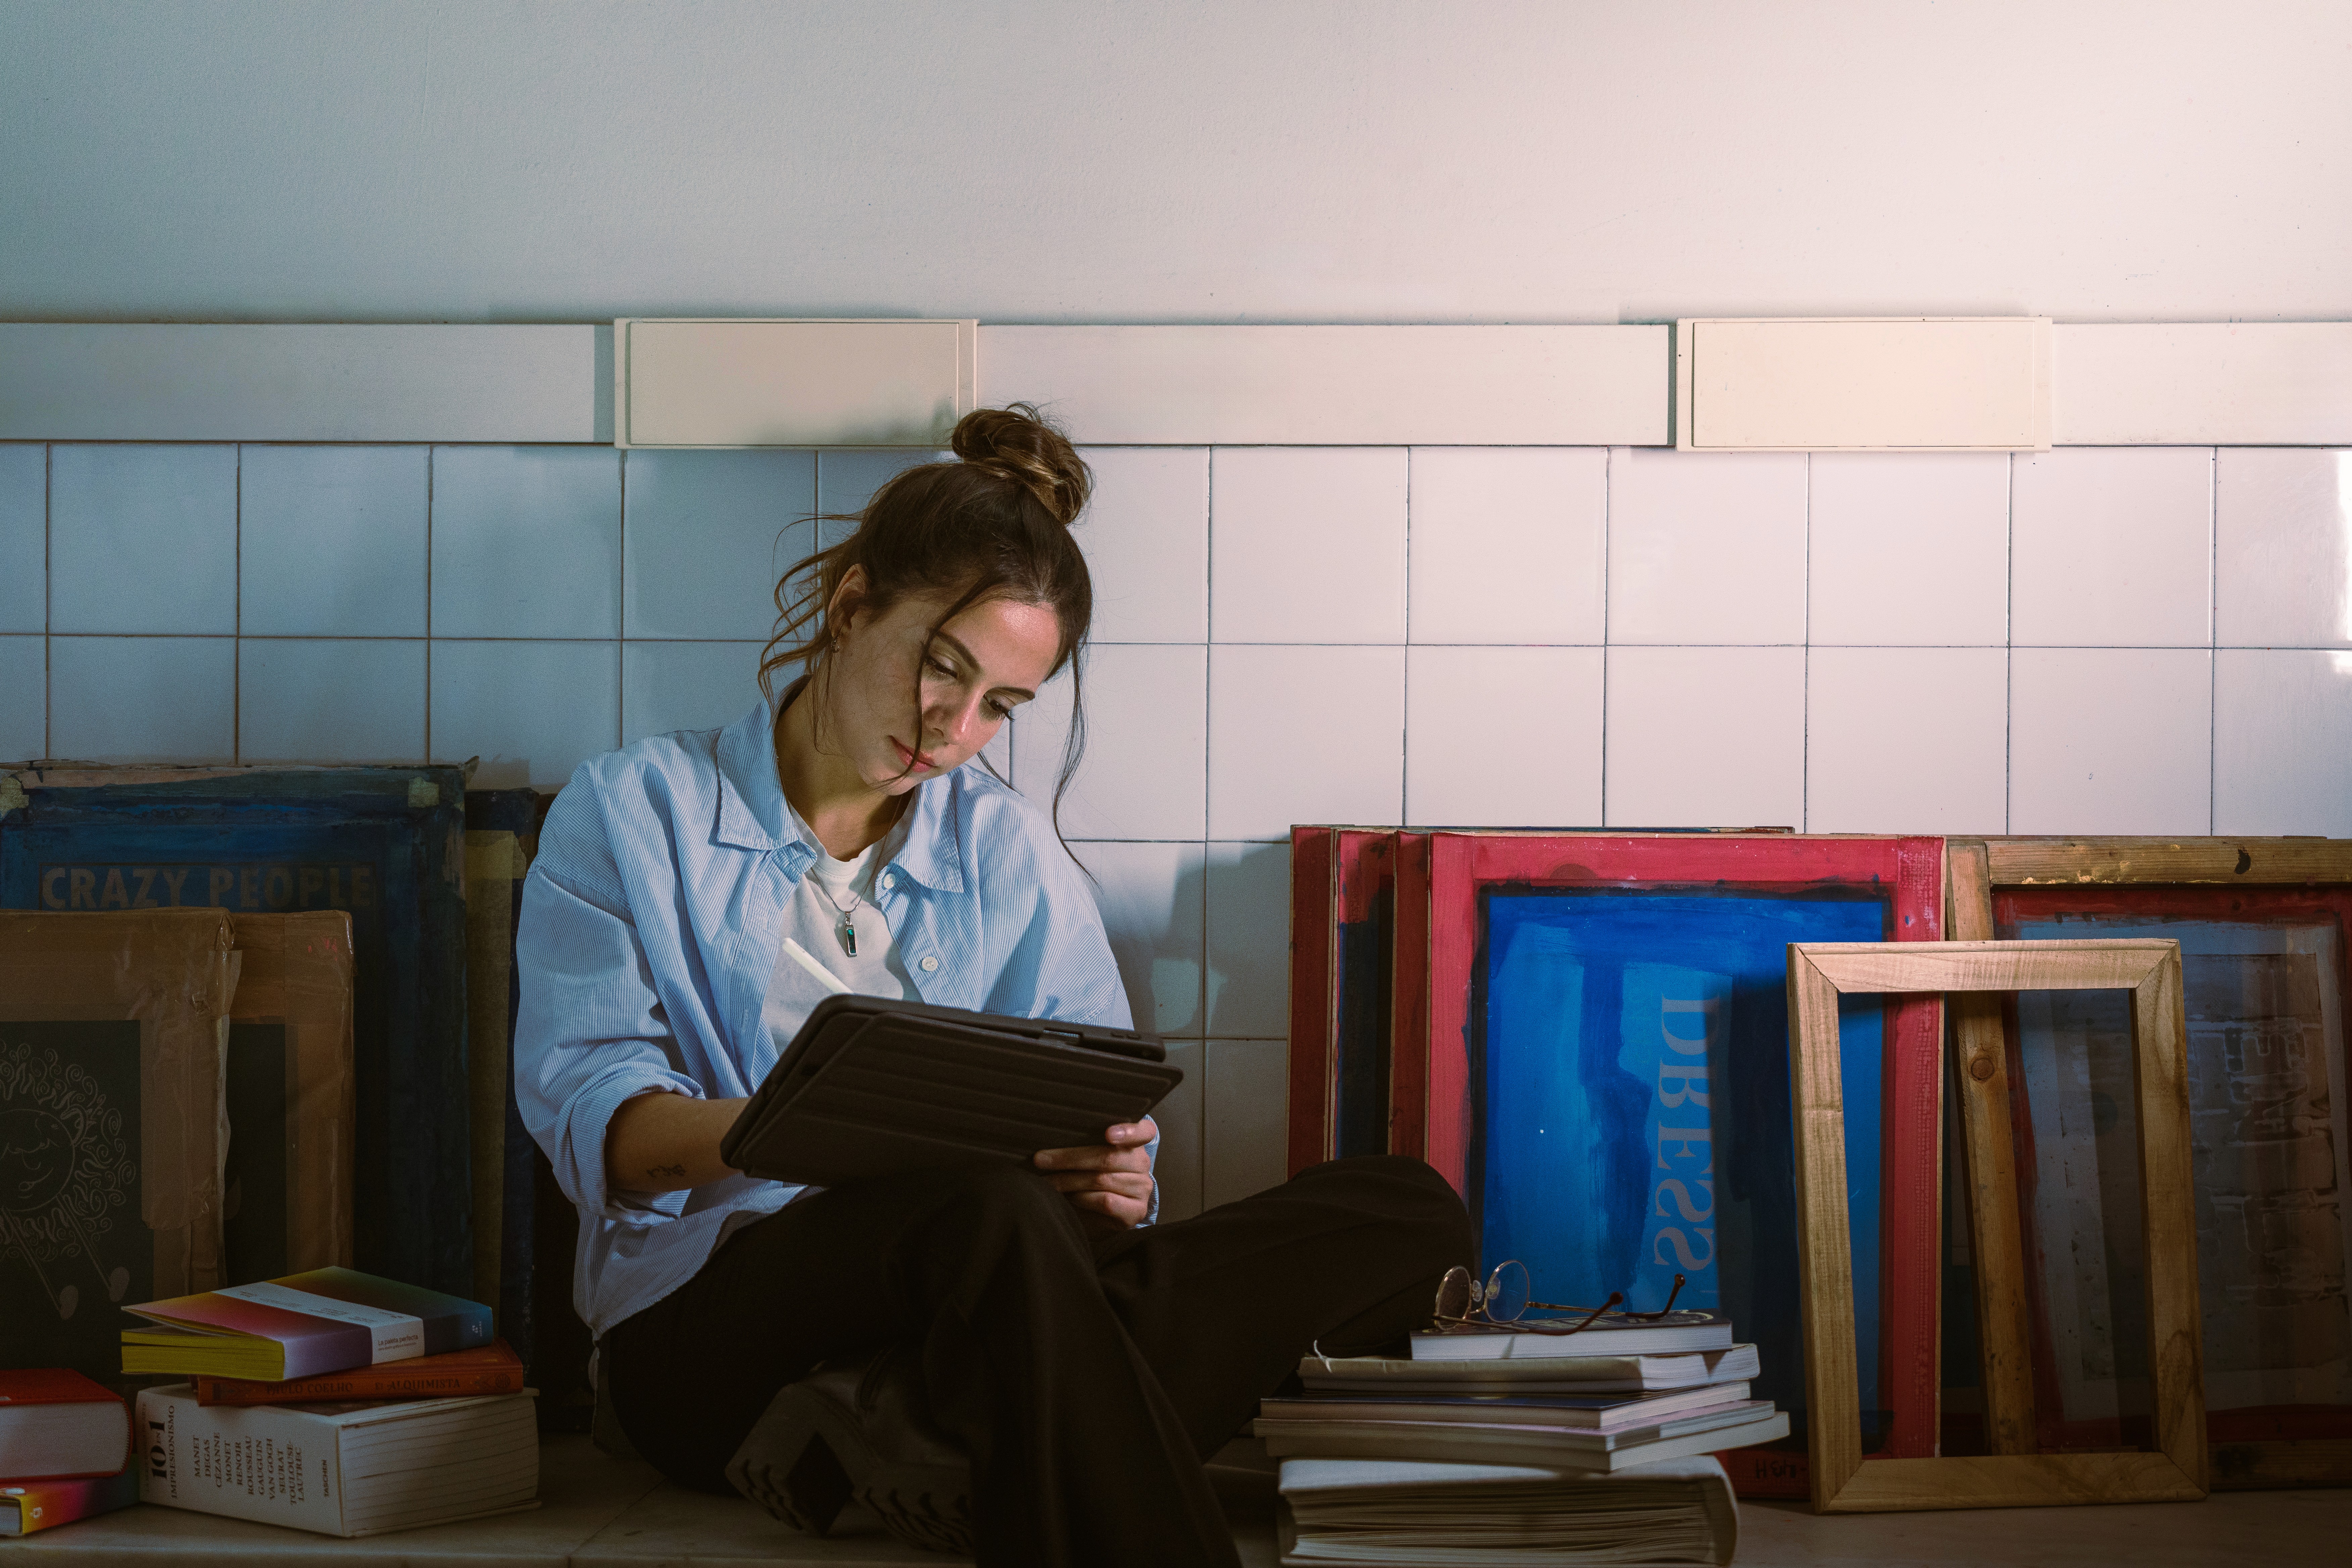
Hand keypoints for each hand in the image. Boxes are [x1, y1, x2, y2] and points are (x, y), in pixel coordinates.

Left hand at [1033, 1116, 1157, 1228]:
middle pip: (1107, 1156)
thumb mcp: (1090, 1155)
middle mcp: (1142, 1163)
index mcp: (1135, 1143)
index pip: (1144, 1131)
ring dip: (1068, 1181)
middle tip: (1041, 1160)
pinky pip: (1106, 1201)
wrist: (1103, 1214)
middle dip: (1069, 1158)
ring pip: (1102, 1179)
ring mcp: (1141, 1188)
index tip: (1107, 1134)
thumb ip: (1083, 1142)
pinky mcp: (1135, 1211)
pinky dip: (1083, 1199)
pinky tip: (1070, 1198)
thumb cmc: (1092, 1178)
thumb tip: (1050, 1134)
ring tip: (1048, 1182)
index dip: (1128, 1131)